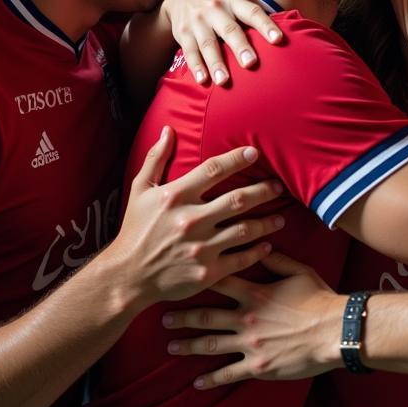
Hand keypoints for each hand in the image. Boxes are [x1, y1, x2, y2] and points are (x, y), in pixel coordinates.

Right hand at [105, 127, 283, 306]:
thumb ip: (156, 159)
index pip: (214, 170)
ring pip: (245, 229)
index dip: (237, 158)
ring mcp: (201, 246)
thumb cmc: (135, 230)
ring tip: (281, 217)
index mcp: (176, 196)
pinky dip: (258, 251)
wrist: (126, 277)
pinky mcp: (207, 271)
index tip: (255, 153)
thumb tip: (168, 130)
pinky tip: (267, 245)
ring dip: (268, 222)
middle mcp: (191, 220)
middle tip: (279, 187)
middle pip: (239, 199)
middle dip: (264, 191)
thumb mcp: (140, 190)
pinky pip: (241, 258)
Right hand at [160, 0, 283, 85]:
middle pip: (229, 29)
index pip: (253, 12)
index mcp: (234, 0)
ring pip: (208, 44)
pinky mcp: (183, 33)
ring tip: (224, 81)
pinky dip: (196, 67)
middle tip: (251, 63)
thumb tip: (288, 24)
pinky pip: (190, 52)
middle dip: (240, 47)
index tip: (278, 40)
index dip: (266, 26)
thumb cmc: (220, 1)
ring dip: (216, 63)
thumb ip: (257, 10)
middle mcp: (215, 9)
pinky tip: (203, 80)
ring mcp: (198, 21)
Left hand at [162, 252, 344, 387]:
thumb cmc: (320, 299)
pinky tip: (197, 382)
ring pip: (211, 344)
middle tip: (162, 318)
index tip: (180, 278)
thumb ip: (277, 260)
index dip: (199, 279)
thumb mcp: (300, 271)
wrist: (335, 331)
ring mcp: (250, 343)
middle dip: (183, 317)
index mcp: (255, 294)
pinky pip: (229, 373)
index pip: (221, 283)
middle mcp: (246, 318)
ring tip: (171, 346)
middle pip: (207, 316)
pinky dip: (211, 379)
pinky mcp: (258, 365)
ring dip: (188, 345)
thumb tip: (260, 245)